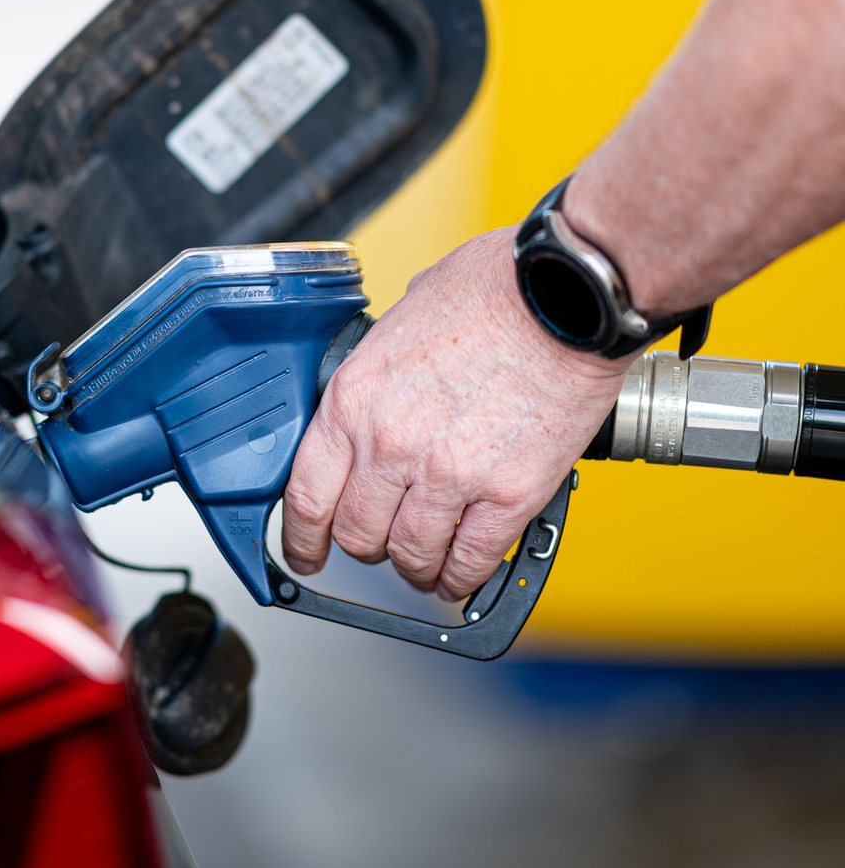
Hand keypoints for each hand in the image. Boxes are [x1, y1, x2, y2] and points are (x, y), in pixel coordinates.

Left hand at [281, 227, 628, 600]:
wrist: (565, 294)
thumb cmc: (492, 290)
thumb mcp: (400, 319)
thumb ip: (379, 374)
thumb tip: (379, 395)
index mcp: (356, 398)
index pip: (306, 493)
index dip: (301, 536)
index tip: (305, 550)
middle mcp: (392, 443)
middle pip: (356, 533)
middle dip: (363, 544)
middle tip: (377, 540)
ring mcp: (449, 473)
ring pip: (410, 555)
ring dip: (413, 566)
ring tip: (423, 561)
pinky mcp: (508, 493)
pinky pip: (470, 561)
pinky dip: (460, 577)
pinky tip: (458, 574)